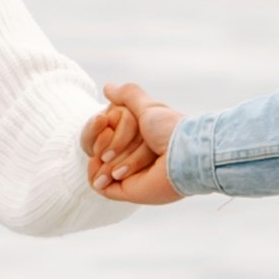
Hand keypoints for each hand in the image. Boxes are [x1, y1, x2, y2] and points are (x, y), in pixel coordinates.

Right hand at [84, 81, 187, 204]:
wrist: (183, 155)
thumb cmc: (170, 129)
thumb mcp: (148, 106)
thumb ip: (128, 96)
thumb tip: (107, 87)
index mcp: (140, 138)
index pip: (106, 134)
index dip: (100, 128)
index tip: (102, 119)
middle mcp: (134, 157)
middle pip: (102, 150)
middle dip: (104, 144)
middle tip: (110, 142)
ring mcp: (130, 175)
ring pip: (101, 166)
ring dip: (106, 159)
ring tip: (110, 157)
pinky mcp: (127, 191)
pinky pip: (99, 186)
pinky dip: (95, 175)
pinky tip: (99, 165)